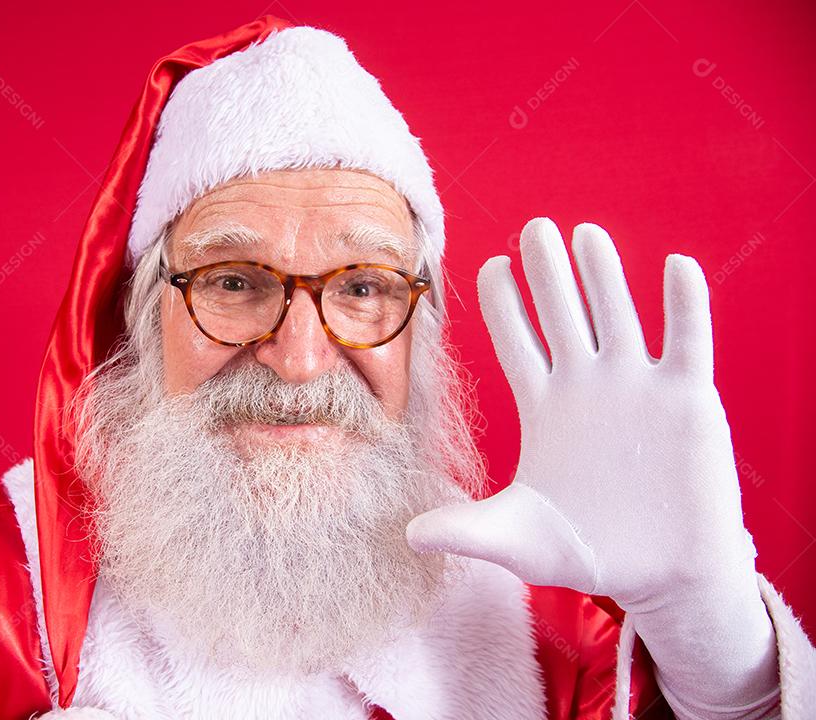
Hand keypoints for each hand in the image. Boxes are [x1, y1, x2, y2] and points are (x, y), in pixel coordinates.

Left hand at [406, 218, 778, 710]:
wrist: (663, 573)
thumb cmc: (589, 551)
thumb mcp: (520, 539)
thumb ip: (467, 530)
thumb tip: (408, 536)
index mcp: (543, 404)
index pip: (516, 338)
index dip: (504, 302)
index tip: (491, 265)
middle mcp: (587, 384)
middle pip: (562, 313)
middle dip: (548, 272)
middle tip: (534, 228)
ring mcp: (637, 387)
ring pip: (618, 315)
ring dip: (604, 276)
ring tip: (585, 235)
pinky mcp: (688, 399)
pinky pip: (687, 341)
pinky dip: (684, 305)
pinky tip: (676, 267)